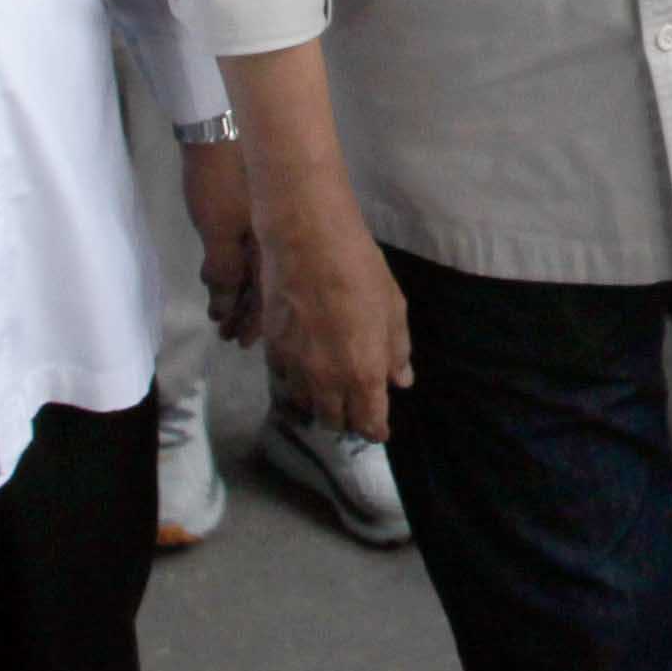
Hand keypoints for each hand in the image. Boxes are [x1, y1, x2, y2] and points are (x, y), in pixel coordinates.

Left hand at [178, 138, 258, 342]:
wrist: (218, 131)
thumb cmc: (220, 182)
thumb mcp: (218, 232)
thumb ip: (223, 272)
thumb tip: (225, 307)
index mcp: (271, 248)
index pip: (266, 298)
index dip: (252, 323)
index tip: (240, 344)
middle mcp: (273, 241)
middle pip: (264, 288)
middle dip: (247, 314)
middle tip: (230, 336)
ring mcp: (262, 225)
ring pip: (255, 272)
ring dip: (240, 295)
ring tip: (225, 315)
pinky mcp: (249, 211)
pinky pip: (247, 254)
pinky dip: (236, 272)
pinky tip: (225, 279)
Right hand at [256, 194, 410, 446]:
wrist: (307, 241)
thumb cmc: (360, 270)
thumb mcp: (393, 308)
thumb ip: (396, 350)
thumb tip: (400, 380)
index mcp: (363, 373)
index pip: (368, 423)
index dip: (375, 429)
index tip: (378, 428)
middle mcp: (326, 380)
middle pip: (333, 420)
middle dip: (346, 419)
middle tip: (354, 405)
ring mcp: (294, 367)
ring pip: (305, 402)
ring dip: (318, 401)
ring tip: (327, 387)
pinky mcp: (271, 349)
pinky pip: (284, 377)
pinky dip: (296, 378)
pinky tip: (304, 362)